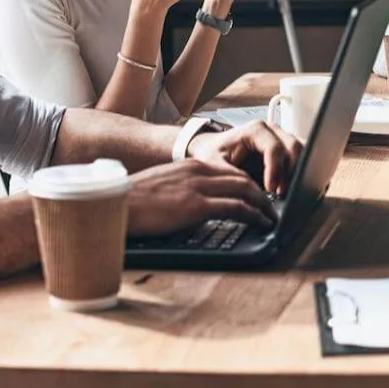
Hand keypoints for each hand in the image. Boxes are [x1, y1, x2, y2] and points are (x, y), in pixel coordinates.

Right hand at [126, 159, 277, 235]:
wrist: (117, 203)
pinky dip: (254, 215)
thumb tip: (191, 201)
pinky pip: (236, 207)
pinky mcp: (197, 205)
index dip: (246, 183)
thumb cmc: (134, 199)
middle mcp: (198, 170)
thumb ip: (182, 187)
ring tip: (271, 216)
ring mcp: (199, 187)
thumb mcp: (163, 185)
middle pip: (242, 177)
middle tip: (270, 205)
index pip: (229, 170)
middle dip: (261, 192)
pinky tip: (261, 223)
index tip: (255, 195)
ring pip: (245, 189)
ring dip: (263, 204)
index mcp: (190, 164)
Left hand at [187, 120, 302, 197]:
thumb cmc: (213, 154)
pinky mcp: (285, 149)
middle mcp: (271, 131)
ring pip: (301, 151)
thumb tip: (252, 193)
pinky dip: (298, 172)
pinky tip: (289, 187)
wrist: (211, 150)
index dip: (275, 170)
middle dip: (290, 173)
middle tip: (280, 195)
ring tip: (283, 193)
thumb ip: (233, 177)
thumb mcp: (216, 165)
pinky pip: (300, 157)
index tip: (271, 189)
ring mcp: (281, 138)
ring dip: (296, 172)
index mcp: (255, 130)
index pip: (274, 148)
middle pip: (294, 148)